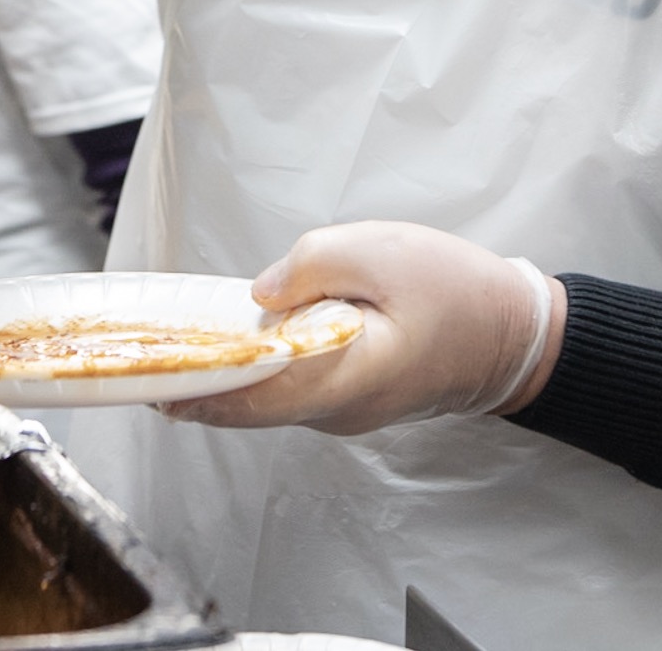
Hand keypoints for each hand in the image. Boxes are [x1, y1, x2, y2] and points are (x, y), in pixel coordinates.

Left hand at [162, 222, 562, 435]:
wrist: (518, 334)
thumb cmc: (456, 290)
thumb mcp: (381, 252)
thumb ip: (311, 266)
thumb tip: (258, 293)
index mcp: (343, 379)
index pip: (251, 398)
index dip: (195, 390)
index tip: (146, 381)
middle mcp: (337, 410)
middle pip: (251, 403)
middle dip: (198, 382)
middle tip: (143, 356)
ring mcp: (345, 410)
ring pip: (270, 397)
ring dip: (226, 374)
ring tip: (176, 345)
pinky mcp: (352, 396)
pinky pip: (292, 387)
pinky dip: (258, 368)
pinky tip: (233, 342)